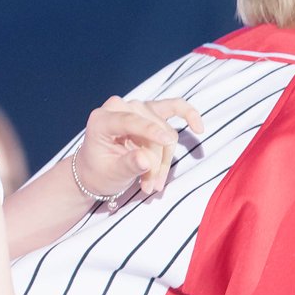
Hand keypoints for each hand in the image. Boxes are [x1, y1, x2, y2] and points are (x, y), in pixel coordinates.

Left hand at [75, 97, 203, 199]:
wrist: (96, 172)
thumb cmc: (100, 172)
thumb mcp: (111, 174)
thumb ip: (128, 165)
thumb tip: (145, 160)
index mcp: (101, 119)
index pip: (130, 120)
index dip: (150, 130)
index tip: (167, 142)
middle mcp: (118, 107)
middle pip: (152, 129)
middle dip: (155, 160)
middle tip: (151, 187)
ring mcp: (135, 108)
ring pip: (165, 130)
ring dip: (164, 160)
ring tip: (154, 185)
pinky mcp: (149, 112)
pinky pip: (174, 107)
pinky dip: (188, 115)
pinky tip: (199, 127)